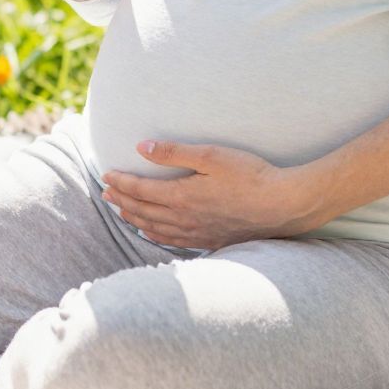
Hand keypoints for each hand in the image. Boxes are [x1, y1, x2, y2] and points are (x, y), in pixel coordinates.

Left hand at [102, 140, 324, 249]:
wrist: (282, 206)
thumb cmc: (250, 175)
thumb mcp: (211, 155)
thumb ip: (174, 152)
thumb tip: (141, 147)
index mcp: (181, 196)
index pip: (141, 190)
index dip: (121, 183)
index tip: (106, 175)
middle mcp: (184, 218)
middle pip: (143, 211)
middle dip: (121, 201)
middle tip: (106, 193)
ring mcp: (196, 233)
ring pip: (154, 228)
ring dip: (134, 219)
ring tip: (121, 211)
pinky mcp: (209, 241)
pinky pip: (173, 241)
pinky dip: (155, 236)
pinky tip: (152, 233)